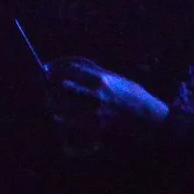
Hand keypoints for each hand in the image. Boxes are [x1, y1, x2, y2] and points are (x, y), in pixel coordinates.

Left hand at [50, 57, 169, 134]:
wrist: (149, 117)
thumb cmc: (133, 94)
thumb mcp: (115, 77)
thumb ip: (95, 72)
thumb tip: (73, 67)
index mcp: (102, 78)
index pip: (72, 69)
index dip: (56, 68)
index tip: (46, 69)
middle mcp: (96, 93)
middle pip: (64, 86)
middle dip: (51, 85)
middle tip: (44, 84)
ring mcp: (96, 111)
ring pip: (65, 106)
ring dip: (54, 103)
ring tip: (48, 101)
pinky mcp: (97, 125)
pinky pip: (73, 123)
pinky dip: (62, 120)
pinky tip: (56, 117)